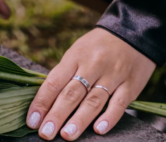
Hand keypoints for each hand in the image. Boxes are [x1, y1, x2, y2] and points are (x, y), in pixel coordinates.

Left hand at [26, 28, 155, 139]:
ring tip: (67, 135)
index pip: (54, 82)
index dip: (42, 102)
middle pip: (71, 93)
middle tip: (45, 133)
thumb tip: (45, 101)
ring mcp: (113, 75)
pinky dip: (109, 117)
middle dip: (56, 115)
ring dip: (79, 119)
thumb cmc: (97, 47)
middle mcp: (92, 65)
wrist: (133, 33)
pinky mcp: (132, 84)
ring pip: (94, 100)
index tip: (32, 120)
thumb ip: (64, 74)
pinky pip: (120, 103)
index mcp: (74, 57)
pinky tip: (99, 130)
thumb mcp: (77, 52)